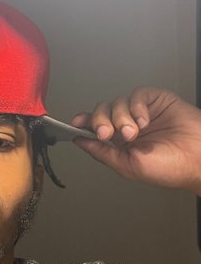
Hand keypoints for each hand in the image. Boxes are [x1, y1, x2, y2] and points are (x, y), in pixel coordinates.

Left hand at [71, 87, 200, 195]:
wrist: (198, 159)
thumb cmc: (169, 168)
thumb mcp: (127, 165)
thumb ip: (102, 153)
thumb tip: (79, 142)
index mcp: (119, 142)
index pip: (95, 126)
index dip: (84, 122)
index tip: (76, 123)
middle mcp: (128, 125)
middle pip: (102, 111)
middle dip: (100, 120)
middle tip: (106, 133)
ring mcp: (141, 112)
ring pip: (117, 102)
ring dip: (121, 117)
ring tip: (134, 132)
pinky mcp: (156, 100)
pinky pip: (137, 95)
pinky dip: (136, 107)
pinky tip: (144, 121)